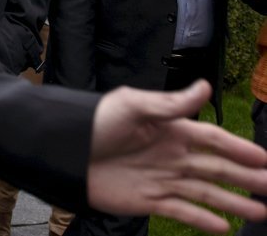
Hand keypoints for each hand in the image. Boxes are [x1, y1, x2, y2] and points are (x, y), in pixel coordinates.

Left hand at [89, 81, 266, 232]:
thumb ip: (170, 103)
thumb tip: (205, 87)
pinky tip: (223, 227)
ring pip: (205, 192)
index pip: (213, 139)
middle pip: (216, 168)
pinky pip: (181, 210)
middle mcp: (170, 155)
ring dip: (233, 202)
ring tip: (259, 211)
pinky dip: (201, 219)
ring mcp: (160, 178)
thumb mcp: (131, 106)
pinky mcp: (146, 199)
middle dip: (246, 177)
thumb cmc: (93, 122)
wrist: (62, 151)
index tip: (264, 159)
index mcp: (169, 129)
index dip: (239, 149)